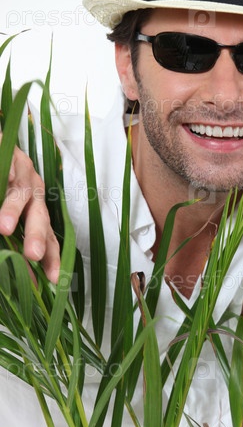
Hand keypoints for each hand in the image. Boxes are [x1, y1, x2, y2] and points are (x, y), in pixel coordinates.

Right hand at [0, 143, 59, 283]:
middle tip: (33, 255)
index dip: (51, 258)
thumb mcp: (9, 213)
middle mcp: (34, 191)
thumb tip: (14, 268)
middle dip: (37, 237)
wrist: (0, 146)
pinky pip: (3, 173)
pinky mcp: (9, 156)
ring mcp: (22, 172)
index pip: (49, 236)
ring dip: (12, 211)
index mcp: (36, 209)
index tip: (53, 280)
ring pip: (20, 194)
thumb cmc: (3, 182)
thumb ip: (13, 238)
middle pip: (40, 216)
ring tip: (3, 228)